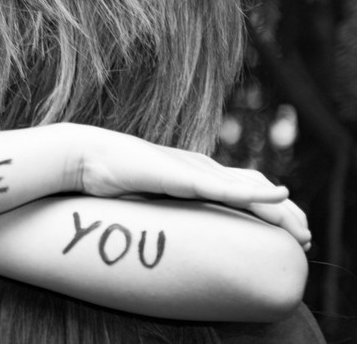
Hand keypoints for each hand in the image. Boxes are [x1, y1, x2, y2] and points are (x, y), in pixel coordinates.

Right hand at [70, 124, 310, 246]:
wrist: (90, 157)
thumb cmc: (112, 177)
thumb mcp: (147, 196)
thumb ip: (166, 207)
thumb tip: (171, 231)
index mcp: (193, 173)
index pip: (240, 190)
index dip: (268, 209)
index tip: (287, 232)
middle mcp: (200, 168)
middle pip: (253, 190)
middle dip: (283, 214)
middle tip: (305, 237)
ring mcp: (193, 170)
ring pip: (248, 191)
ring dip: (279, 211)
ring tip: (300, 229)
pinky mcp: (183, 176)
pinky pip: (226, 187)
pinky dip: (256, 194)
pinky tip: (279, 196)